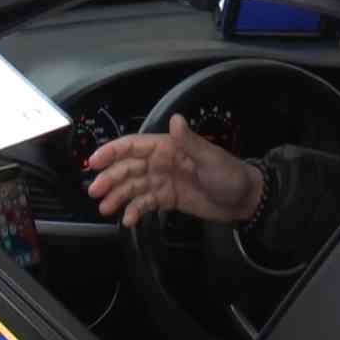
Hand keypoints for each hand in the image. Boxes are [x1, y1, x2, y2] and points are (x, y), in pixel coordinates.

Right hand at [87, 114, 261, 227]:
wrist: (245, 200)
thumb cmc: (230, 174)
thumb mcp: (210, 157)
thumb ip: (189, 141)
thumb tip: (175, 119)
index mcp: (167, 147)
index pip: (133, 146)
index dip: (112, 152)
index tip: (94, 162)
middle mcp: (160, 162)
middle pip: (127, 168)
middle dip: (110, 178)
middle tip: (95, 191)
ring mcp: (162, 181)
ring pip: (132, 186)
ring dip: (117, 196)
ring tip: (105, 208)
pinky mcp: (167, 199)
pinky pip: (145, 203)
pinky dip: (134, 210)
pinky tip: (127, 220)